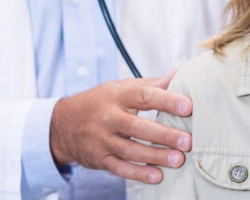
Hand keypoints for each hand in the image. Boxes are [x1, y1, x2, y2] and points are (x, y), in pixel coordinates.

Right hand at [49, 71, 192, 183]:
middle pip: (137, 127)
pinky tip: (157, 176)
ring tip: (178, 160)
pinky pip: (120, 168)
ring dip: (155, 156)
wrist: (62, 124)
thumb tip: (180, 73)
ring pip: (130, 150)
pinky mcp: (98, 159)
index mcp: (116, 95)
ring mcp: (101, 140)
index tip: (188, 107)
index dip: (166, 100)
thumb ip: (151, 84)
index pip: (144, 96)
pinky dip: (138, 173)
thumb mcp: (121, 88)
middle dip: (164, 135)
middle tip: (187, 141)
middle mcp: (108, 117)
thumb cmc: (100, 102)